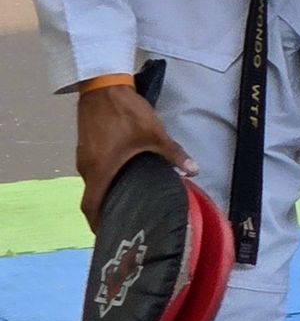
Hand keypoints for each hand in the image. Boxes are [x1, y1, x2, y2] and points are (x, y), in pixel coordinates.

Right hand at [76, 84, 196, 230]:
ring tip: (125, 202)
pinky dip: (104, 179)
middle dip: (104, 211)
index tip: (108, 234)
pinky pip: (93, 170)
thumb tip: (194, 171)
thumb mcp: (154, 135)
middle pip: (92, 197)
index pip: (91, 206)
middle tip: (123, 219)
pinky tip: (122, 177)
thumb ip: (173, 154)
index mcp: (100, 170)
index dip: (97, 223)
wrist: (103, 87)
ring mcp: (83, 156)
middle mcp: (87, 168)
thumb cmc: (126, 114)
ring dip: (105, 193)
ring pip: (93, 182)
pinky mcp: (86, 146)